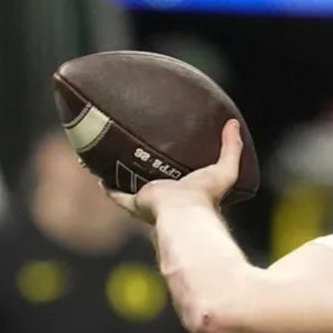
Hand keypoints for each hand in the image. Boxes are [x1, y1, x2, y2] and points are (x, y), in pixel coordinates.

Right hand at [106, 120, 242, 223]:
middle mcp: (167, 198)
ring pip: (132, 187)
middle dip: (148, 169)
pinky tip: (98, 171)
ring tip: (116, 157)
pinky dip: (107, 184)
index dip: (176, 168)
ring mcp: (149, 201)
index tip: (171, 152)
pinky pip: (115, 193)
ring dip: (124, 175)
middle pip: (155, 182)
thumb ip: (232, 147)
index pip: (180, 179)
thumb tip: (234, 122)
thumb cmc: (205, 194)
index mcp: (187, 193)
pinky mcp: (134, 202)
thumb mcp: (225, 169)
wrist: (183, 209)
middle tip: (141, 149)